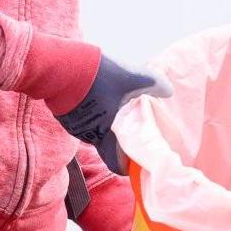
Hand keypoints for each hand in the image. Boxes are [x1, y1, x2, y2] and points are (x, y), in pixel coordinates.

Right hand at [57, 53, 168, 173]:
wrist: (62, 66)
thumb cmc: (100, 77)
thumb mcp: (135, 77)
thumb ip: (156, 85)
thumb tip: (169, 91)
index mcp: (106, 135)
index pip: (115, 163)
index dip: (124, 164)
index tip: (132, 159)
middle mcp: (88, 136)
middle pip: (105, 143)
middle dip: (116, 137)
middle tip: (126, 124)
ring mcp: (73, 126)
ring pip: (92, 130)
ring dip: (102, 122)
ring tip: (110, 105)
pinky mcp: (62, 114)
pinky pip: (79, 118)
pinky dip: (88, 111)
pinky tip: (93, 95)